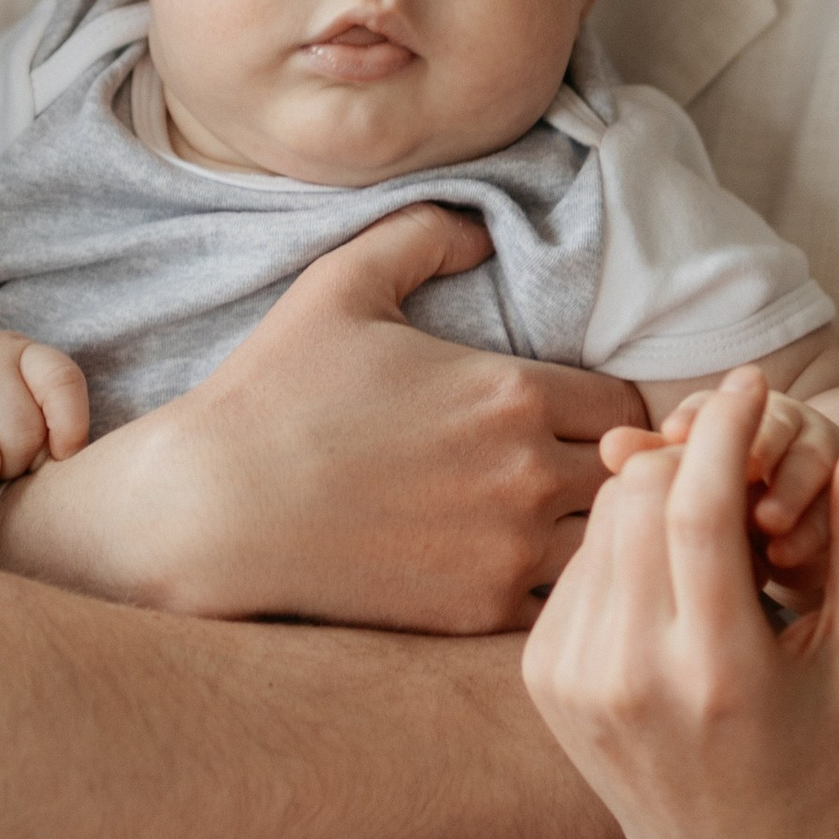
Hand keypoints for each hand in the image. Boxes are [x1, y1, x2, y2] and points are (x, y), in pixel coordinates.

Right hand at [0, 203, 642, 630]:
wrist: (212, 508)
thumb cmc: (274, 393)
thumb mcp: (342, 285)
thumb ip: (424, 236)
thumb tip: (485, 226)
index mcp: (514, 392)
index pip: (624, 405)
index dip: (607, 411)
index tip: (574, 420)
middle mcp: (528, 474)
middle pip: (626, 477)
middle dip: (607, 472)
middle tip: (572, 475)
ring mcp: (507, 552)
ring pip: (604, 546)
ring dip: (585, 534)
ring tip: (545, 526)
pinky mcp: (475, 612)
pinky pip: (556, 604)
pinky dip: (545, 590)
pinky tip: (503, 569)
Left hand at [524, 373, 838, 838]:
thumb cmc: (819, 743)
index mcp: (718, 672)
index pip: (697, 508)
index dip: (721, 429)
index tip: (750, 384)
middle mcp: (630, 677)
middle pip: (639, 497)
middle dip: (690, 455)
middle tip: (738, 462)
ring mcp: (572, 679)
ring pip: (602, 521)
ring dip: (657, 496)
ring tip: (713, 530)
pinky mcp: (541, 677)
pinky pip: (578, 563)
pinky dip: (624, 545)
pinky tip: (670, 581)